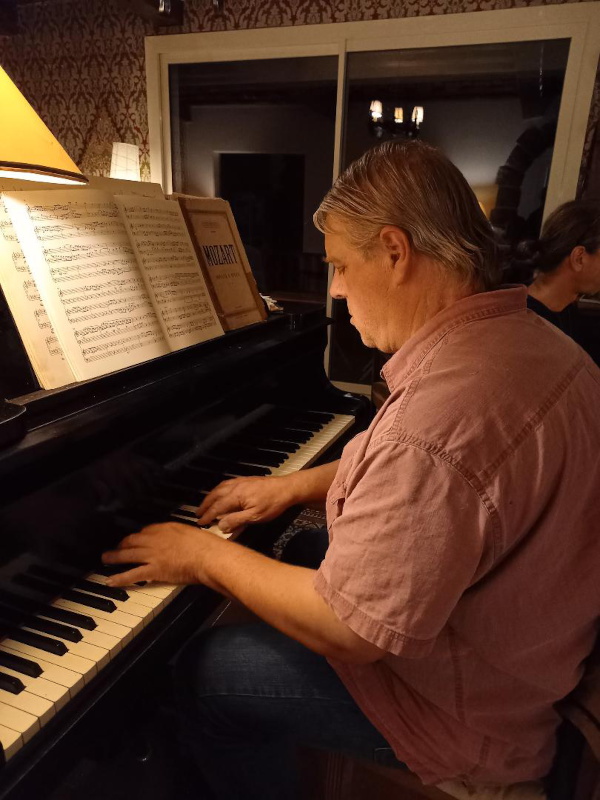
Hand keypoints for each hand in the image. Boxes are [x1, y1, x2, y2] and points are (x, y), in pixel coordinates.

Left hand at [102, 522, 222, 587]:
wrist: (207, 555)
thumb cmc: (206, 546)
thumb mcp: (192, 532)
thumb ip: (181, 535)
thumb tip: (180, 538)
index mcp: (166, 528)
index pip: (147, 530)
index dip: (139, 536)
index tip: (136, 539)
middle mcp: (156, 539)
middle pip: (133, 540)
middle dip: (122, 543)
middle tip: (116, 547)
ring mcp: (153, 554)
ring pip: (127, 554)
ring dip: (114, 556)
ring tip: (105, 558)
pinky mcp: (153, 570)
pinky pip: (132, 574)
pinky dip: (120, 578)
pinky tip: (110, 580)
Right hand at [196, 475, 296, 533]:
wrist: (287, 488)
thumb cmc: (273, 504)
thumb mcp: (255, 517)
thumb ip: (237, 521)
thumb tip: (221, 526)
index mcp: (235, 496)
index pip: (217, 507)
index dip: (207, 516)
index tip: (200, 522)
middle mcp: (235, 486)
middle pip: (215, 495)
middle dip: (205, 505)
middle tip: (197, 513)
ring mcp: (240, 481)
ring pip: (219, 488)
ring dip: (210, 496)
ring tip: (205, 504)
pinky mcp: (246, 480)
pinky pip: (226, 483)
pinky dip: (219, 489)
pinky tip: (220, 492)